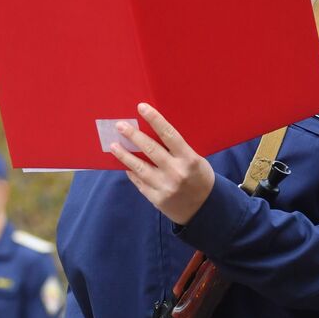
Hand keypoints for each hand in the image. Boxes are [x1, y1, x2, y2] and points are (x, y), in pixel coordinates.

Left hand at [109, 103, 215, 225]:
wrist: (204, 209)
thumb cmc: (199, 178)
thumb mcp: (196, 160)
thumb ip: (177, 150)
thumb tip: (153, 134)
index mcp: (189, 159)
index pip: (169, 134)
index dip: (155, 119)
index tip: (142, 108)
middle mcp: (176, 172)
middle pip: (150, 149)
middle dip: (133, 135)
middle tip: (120, 125)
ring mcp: (164, 187)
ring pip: (139, 167)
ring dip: (124, 155)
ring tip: (113, 145)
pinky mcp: (156, 198)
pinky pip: (139, 182)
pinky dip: (131, 172)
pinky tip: (124, 164)